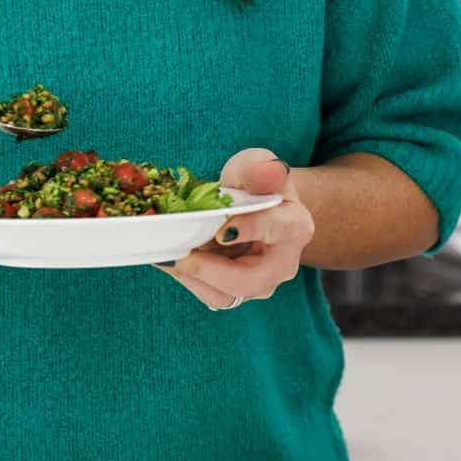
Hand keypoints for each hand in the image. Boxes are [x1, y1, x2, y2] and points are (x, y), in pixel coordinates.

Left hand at [154, 147, 313, 311]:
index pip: (275, 229)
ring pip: (227, 295)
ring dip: (193, 278)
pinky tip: (168, 260)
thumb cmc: (255, 183)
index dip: (249, 230)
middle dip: (211, 270)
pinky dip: (188, 279)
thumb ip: (260, 167)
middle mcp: (283, 263)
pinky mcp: (239, 292)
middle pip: (250, 279)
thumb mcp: (256, 165)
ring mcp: (261, 283)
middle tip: (180, 255)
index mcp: (294, 226)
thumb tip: (271, 170)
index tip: (222, 231)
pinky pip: (212, 294)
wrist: (256, 207)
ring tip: (166, 257)